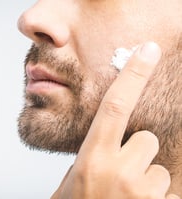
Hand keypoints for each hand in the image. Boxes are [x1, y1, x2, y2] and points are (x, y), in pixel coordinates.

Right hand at [51, 42, 179, 198]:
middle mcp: (117, 170)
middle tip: (120, 175)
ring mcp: (140, 191)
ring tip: (125, 197)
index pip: (115, 105)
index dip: (132, 75)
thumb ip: (95, 154)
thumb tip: (113, 138)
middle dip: (138, 153)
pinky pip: (168, 190)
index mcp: (92, 156)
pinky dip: (155, 198)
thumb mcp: (75, 176)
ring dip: (147, 179)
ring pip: (159, 168)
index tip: (147, 51)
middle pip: (146, 140)